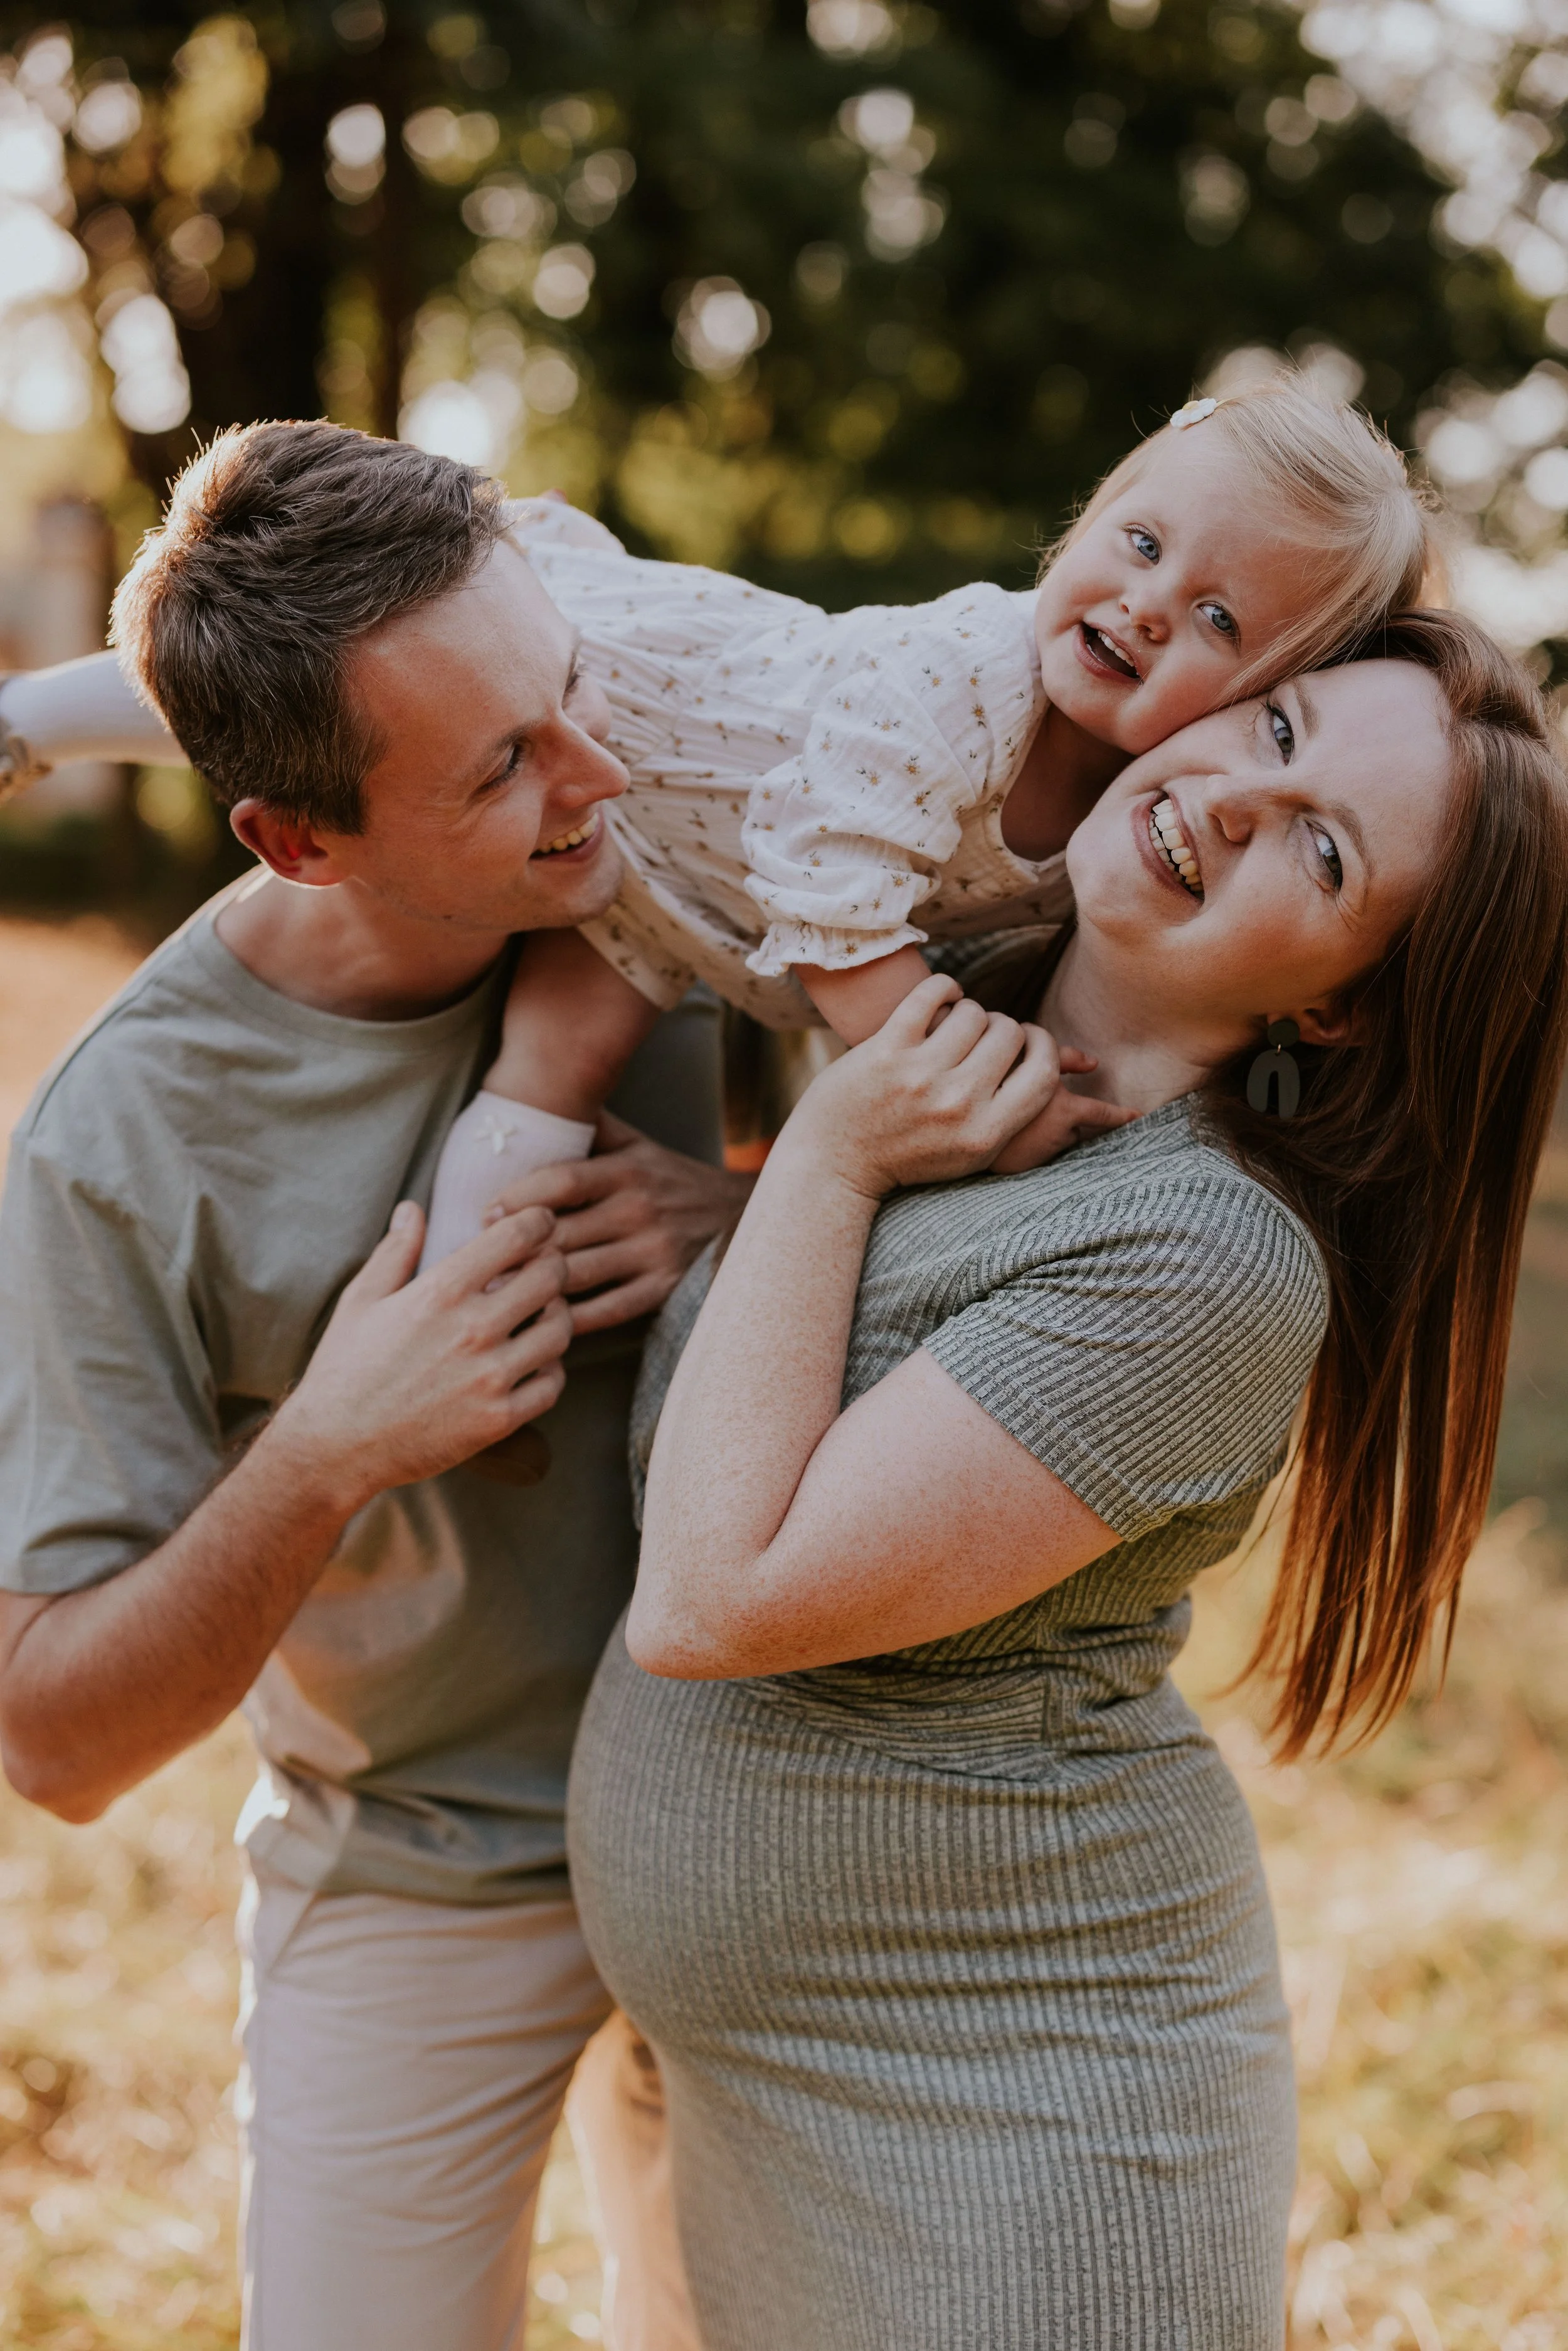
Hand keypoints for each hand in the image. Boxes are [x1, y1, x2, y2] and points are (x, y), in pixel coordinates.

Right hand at [270, 1200, 572, 1508]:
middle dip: (553, 1265)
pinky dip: (551, 1370)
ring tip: (539, 1317)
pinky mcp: (498, 1419)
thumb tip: (412, 1209)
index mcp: (441, 1292)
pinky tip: (533, 1364)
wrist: (335, 1446)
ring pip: (559, 1330)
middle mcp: (473, 1330)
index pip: (516, 1236)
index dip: (538, 1221)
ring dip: (556, 1316)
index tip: (539, 1224)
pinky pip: (553, 1384)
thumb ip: (395, 1251)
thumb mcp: (361, 1300)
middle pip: (551, 1277)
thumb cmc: (344, 1369)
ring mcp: (489, 1377)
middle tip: (543, 1271)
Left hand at [481, 1112, 754, 1333]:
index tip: (485, 1213)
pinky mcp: (664, 1288)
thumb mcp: (638, 1145)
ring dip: (532, 1286)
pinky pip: (606, 1310)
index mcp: (628, 1169)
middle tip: (476, 1261)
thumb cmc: (671, 1180)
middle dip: (514, 1249)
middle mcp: (640, 1209)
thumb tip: (537, 1100)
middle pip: (561, 1232)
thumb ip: (592, 1128)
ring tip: (496, 1293)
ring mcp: (653, 1251)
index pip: (563, 1180)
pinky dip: (570, 1320)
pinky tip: (542, 1319)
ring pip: (577, 1274)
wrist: (741, 1218)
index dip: (518, 1196)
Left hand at [778, 974, 1130, 1197]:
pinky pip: (933, 994)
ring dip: (970, 1010)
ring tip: (958, 1023)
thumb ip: (1016, 1108)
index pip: (1040, 1070)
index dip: (1043, 1044)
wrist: (835, 1162)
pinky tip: (942, 999)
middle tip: (983, 1036)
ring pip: (974, 1012)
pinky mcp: (885, 1050)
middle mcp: (956, 1105)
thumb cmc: (912, 1153)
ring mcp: (919, 1076)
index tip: (1029, 1039)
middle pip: (1009, 1033)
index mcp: (985, 1133)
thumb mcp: (972, 1148)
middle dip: (1002, 1028)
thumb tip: (1072, 1058)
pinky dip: (943, 988)